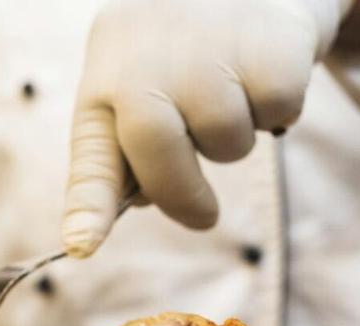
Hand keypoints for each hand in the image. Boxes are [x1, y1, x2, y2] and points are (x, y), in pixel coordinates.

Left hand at [62, 0, 352, 256]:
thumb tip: (138, 204)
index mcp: (106, 82)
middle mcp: (147, 63)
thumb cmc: (185, 52)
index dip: (88, 206)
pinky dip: (279, 109)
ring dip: (236, 140)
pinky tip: (263, 68)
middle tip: (203, 217)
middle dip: (183, 198)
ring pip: (227, 145)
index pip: (94, 157)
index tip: (80, 245)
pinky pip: (278, 115)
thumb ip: (136, 147)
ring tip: (233, 88)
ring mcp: (207, 52)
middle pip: (159, 158)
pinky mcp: (266, 46)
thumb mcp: (145, 86)